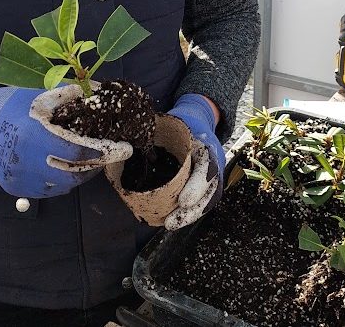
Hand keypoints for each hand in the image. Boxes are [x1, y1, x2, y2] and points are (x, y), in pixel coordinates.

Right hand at [0, 85, 131, 197]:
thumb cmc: (13, 104)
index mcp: (33, 134)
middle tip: (111, 154)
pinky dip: (64, 179)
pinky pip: (49, 189)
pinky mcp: (17, 189)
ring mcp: (21, 178)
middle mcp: (26, 160)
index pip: (76, 149)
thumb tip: (102, 94)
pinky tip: (70, 165)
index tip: (122, 146)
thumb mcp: (40, 93)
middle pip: (73, 172)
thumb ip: (70, 96)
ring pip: (63, 184)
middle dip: (95, 164)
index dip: (101, 149)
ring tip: (92, 158)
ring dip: (82, 173)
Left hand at [165, 94, 224, 229]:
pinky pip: (201, 200)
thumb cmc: (181, 123)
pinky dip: (189, 212)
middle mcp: (213, 162)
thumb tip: (130, 134)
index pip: (207, 166)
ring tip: (170, 224)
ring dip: (190, 215)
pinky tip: (172, 220)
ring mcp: (212, 174)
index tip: (183, 200)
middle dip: (193, 210)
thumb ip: (156, 127)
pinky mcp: (205, 184)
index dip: (197, 185)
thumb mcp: (174, 120)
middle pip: (210, 190)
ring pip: (207, 199)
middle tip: (171, 222)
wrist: (197, 121)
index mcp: (206, 145)